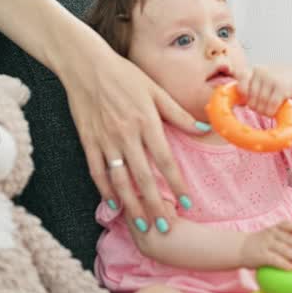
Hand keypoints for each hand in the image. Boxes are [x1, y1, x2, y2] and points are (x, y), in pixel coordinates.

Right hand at [63, 42, 204, 233]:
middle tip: (166, 228)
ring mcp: (105, 140)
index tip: (187, 203)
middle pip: (143, 177)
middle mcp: (126, 134)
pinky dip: (105, 190)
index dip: (176, 183)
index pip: (165, 160)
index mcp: (146, 121)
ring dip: (132, 205)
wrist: (86, 65)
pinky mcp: (88, 141)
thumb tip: (205, 129)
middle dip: (156, 205)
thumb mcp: (156, 90)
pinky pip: (97, 171)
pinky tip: (115, 205)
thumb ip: (179, 113)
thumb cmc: (125, 75)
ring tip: (142, 224)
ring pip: (120, 180)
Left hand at [233, 65, 291, 116]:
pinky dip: (270, 112)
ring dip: (263, 112)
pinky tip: (272, 113)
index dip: (243, 95)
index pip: (242, 85)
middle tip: (259, 109)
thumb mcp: (263, 77)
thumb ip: (250, 83)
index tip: (247, 100)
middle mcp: (262, 72)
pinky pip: (271, 105)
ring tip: (266, 112)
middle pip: (251, 98)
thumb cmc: (275, 81)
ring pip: (261, 103)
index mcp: (255, 70)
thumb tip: (240, 99)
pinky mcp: (281, 87)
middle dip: (255, 107)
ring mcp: (272, 79)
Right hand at [240, 221, 291, 269]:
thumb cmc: (261, 243)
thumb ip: (285, 238)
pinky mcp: (261, 256)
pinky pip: (274, 260)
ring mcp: (266, 245)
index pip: (286, 224)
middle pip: (289, 239)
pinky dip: (284, 264)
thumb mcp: (271, 235)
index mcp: (275, 228)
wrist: (239, 248)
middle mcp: (271, 235)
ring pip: (284, 250)